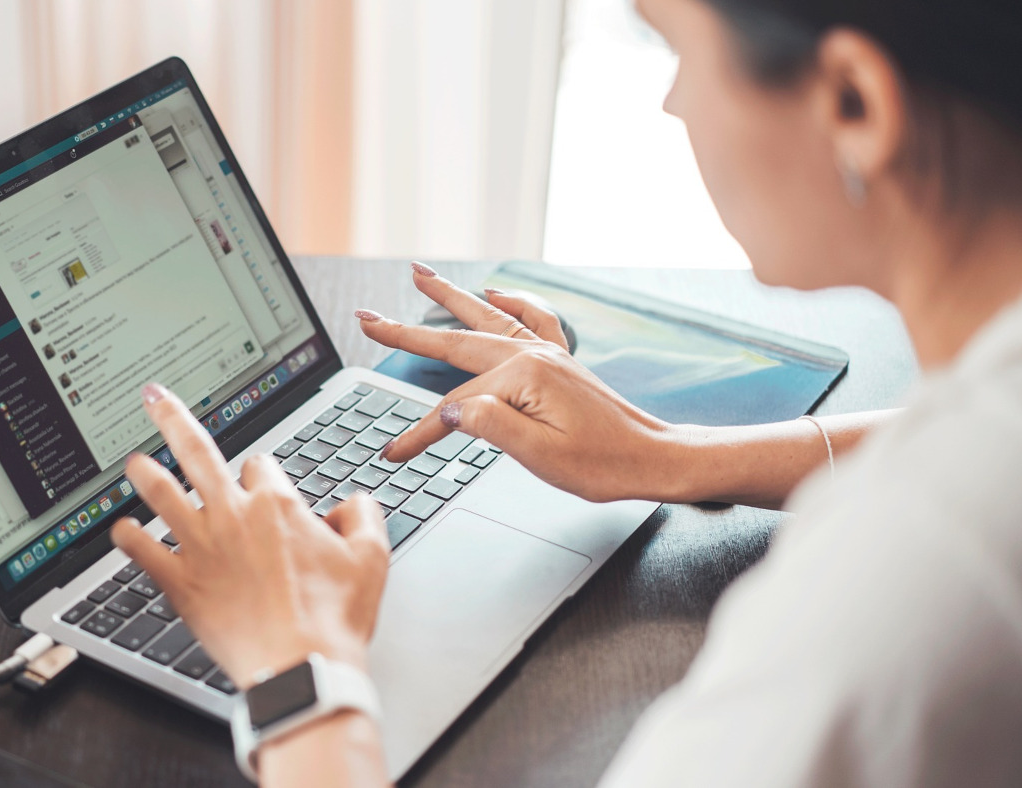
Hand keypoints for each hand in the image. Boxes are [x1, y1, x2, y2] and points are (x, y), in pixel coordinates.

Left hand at [111, 383, 390, 688]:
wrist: (301, 668)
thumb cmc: (334, 619)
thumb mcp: (373, 557)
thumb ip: (364, 516)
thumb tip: (353, 502)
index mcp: (277, 505)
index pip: (261, 466)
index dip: (263, 475)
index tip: (264, 488)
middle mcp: (234, 516)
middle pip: (196, 452)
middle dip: (173, 419)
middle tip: (154, 398)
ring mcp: (202, 549)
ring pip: (163, 495)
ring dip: (145, 474)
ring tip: (132, 460)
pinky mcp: (182, 585)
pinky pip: (144, 553)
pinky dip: (128, 539)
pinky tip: (119, 530)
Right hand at [357, 262, 690, 503]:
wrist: (653, 458)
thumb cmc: (603, 464)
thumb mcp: (541, 456)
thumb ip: (491, 426)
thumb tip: (449, 409)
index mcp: (524, 378)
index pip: (454, 407)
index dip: (419, 432)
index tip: (393, 453)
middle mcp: (533, 355)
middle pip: (456, 342)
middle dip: (407, 332)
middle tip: (367, 317)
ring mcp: (548, 353)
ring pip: (486, 318)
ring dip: (449, 298)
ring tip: (418, 274)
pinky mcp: (560, 361)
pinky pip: (531, 319)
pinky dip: (510, 303)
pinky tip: (495, 293)